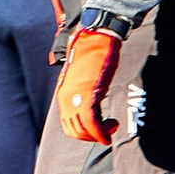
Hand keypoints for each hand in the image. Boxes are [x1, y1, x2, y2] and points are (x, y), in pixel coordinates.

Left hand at [59, 28, 122, 143]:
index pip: (68, 124)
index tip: (98, 129)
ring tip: (110, 128)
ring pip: (83, 130)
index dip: (83, 133)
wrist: (95, 36)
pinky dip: (102, 132)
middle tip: (106, 131)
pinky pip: (92, 123)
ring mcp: (75, 97)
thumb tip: (90, 101)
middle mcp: (66, 98)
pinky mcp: (89, 94)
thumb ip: (82, 90)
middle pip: (75, 131)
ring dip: (98, 135)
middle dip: (91, 136)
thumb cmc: (91, 52)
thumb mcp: (82, 75)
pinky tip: (110, 131)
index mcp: (64, 94)